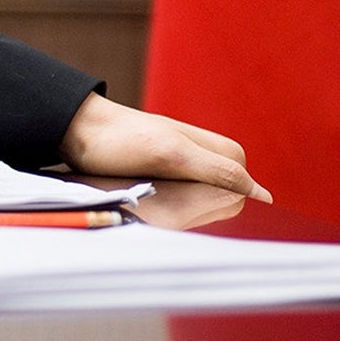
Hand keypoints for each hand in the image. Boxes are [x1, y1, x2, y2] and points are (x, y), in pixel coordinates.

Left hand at [57, 93, 270, 201]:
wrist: (75, 130)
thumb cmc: (120, 140)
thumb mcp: (171, 154)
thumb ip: (219, 171)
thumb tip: (264, 197)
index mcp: (219, 150)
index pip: (242, 194)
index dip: (220, 204)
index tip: (187, 202)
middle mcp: (206, 159)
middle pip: (221, 203)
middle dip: (196, 209)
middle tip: (161, 199)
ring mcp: (185, 170)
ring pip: (197, 207)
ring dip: (177, 210)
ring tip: (148, 197)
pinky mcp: (163, 179)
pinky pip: (175, 206)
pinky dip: (162, 209)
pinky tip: (143, 202)